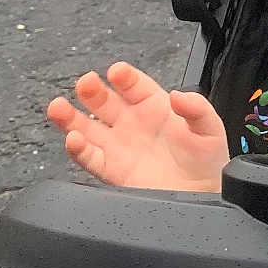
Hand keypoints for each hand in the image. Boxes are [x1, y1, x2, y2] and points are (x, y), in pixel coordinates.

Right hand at [47, 62, 229, 192]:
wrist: (202, 194)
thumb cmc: (206, 160)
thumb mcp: (209, 128)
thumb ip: (196, 108)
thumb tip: (178, 95)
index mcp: (154, 106)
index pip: (133, 85)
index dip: (123, 77)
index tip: (117, 72)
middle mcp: (132, 123)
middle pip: (103, 101)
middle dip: (91, 90)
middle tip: (85, 83)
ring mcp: (119, 146)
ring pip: (86, 127)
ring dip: (70, 117)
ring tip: (57, 108)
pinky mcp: (112, 170)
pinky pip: (89, 158)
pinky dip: (78, 149)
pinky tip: (73, 140)